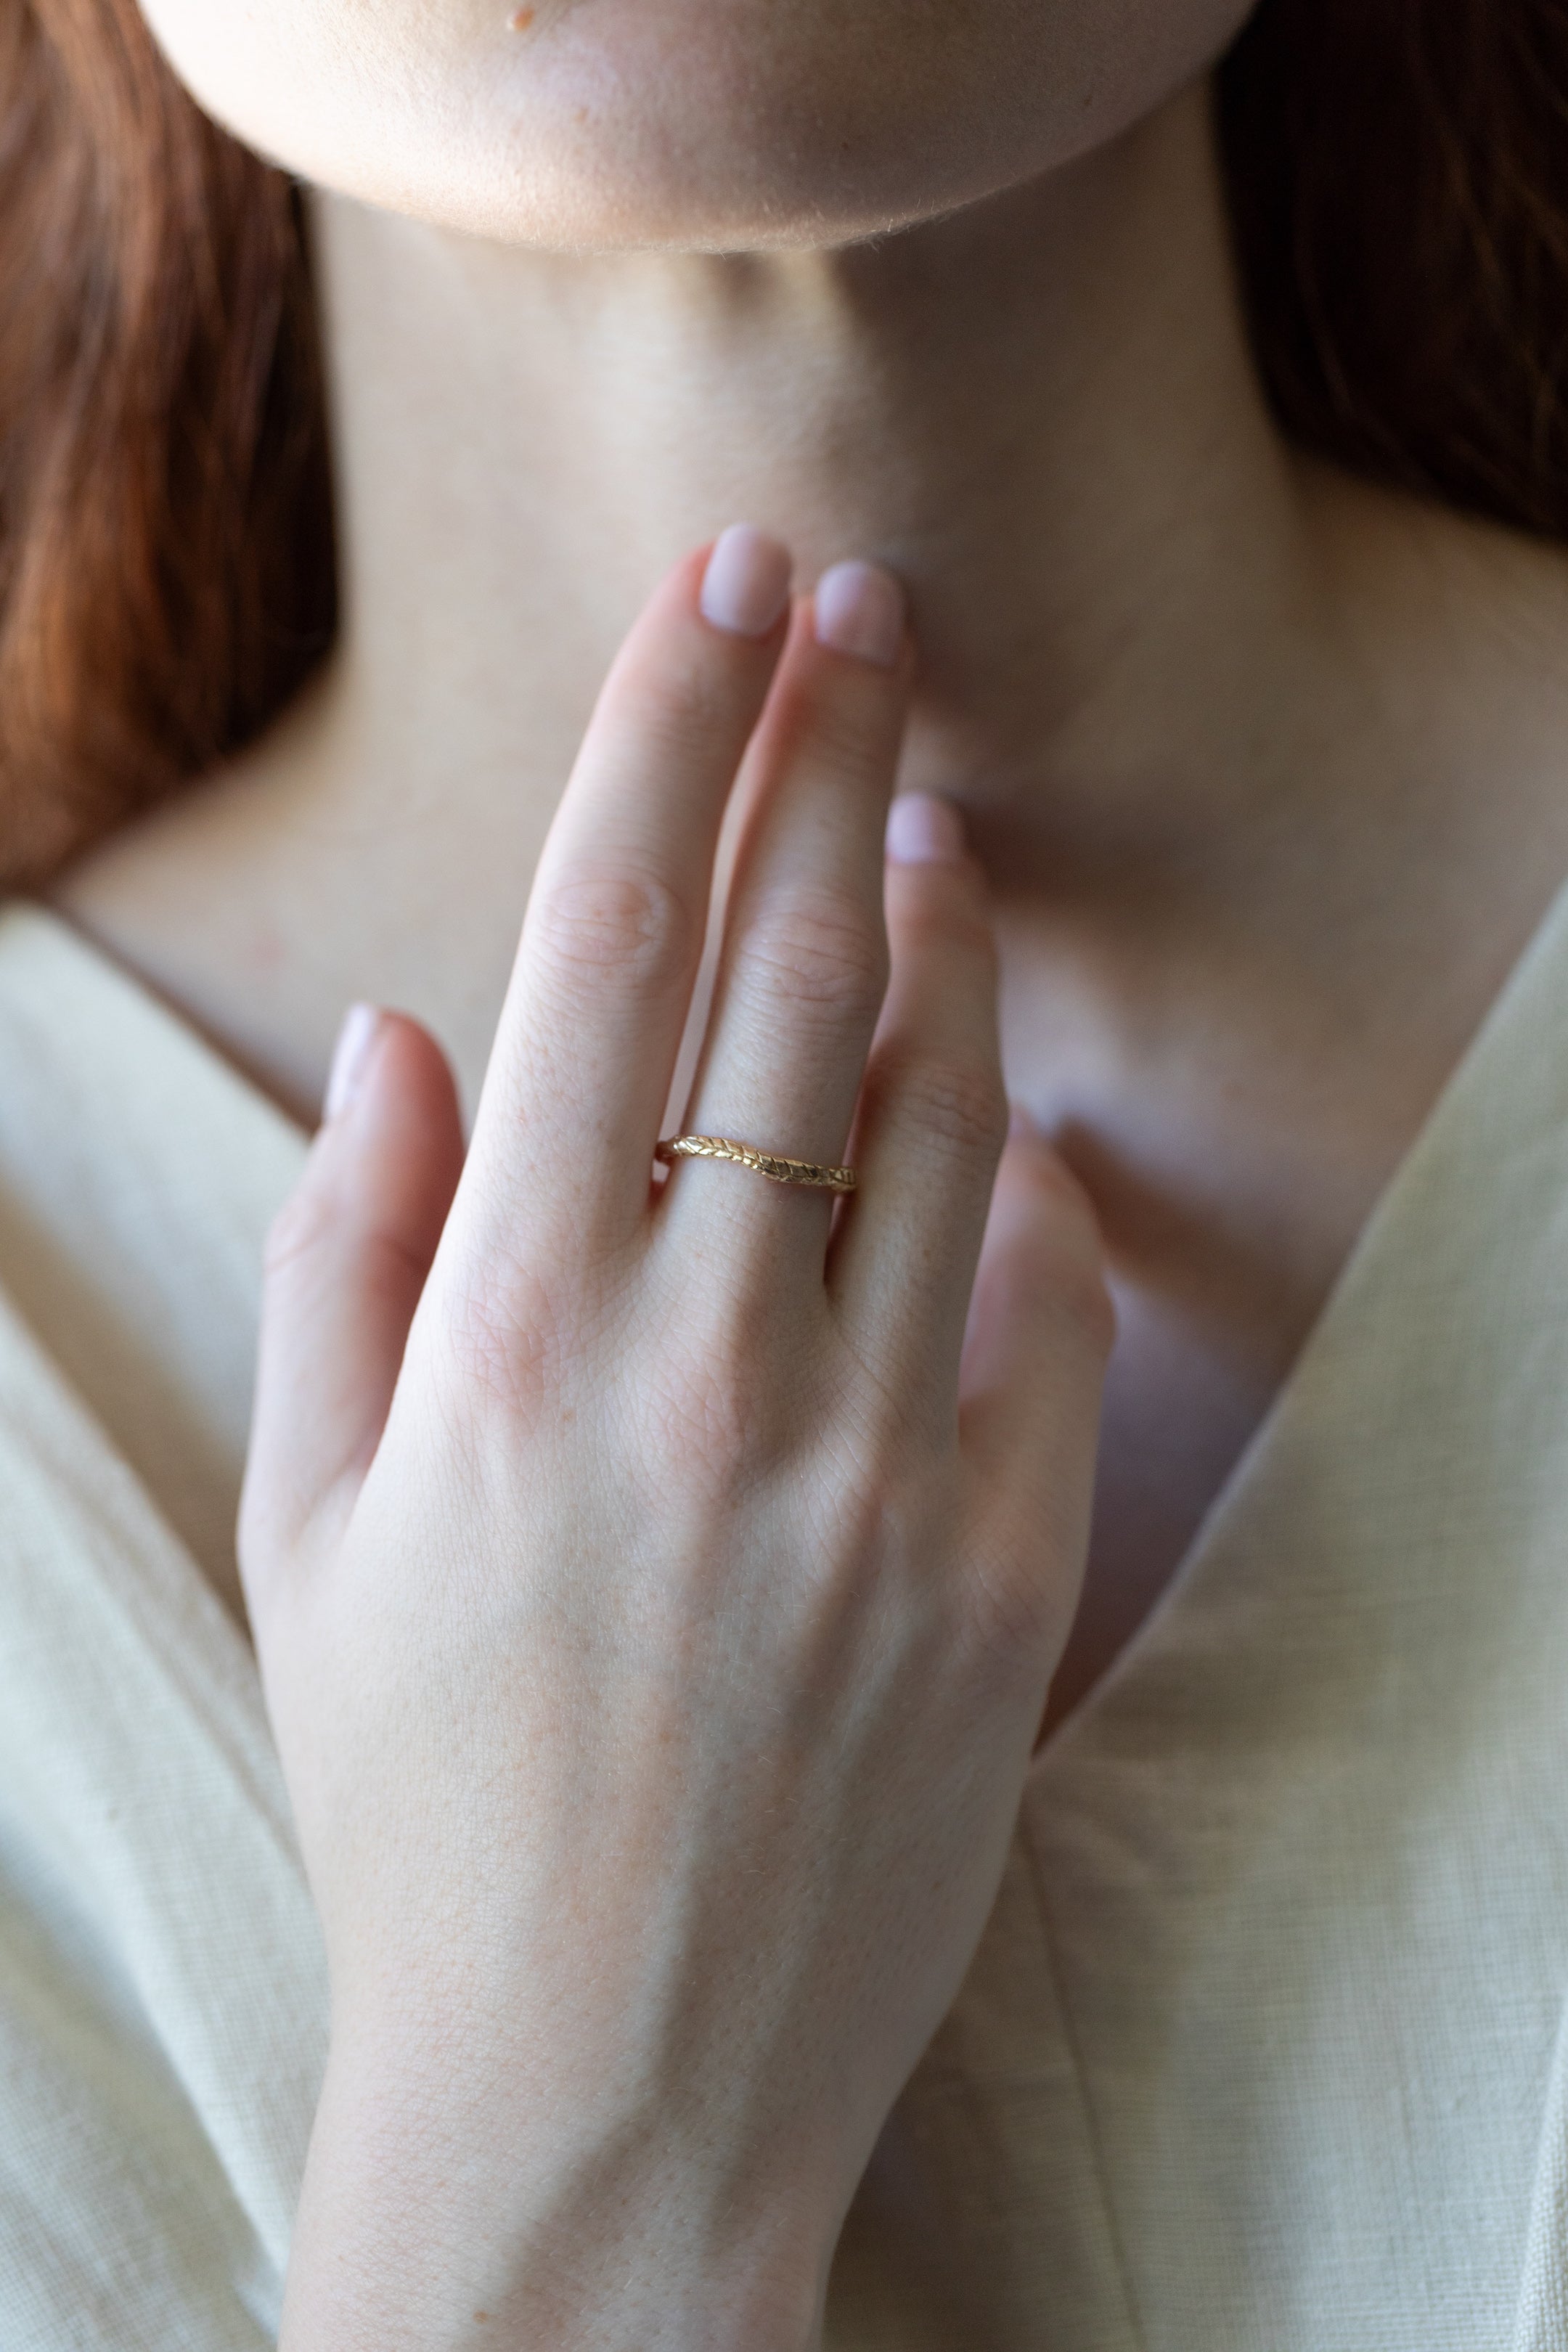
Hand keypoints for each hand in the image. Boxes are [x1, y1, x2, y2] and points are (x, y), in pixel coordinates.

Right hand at [240, 529, 1111, 2350]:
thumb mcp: (311, 1531)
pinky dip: (1027, 1177)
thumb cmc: (419, 1797)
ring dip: (939, 937)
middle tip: (870, 607)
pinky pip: (1039, 1308)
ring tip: (931, 812)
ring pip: (942, 1113)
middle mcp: (702, 1368)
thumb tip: (407, 1039)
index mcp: (509, 1339)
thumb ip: (350, 1258)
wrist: (602, 2088)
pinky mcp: (997, 1571)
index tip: (727, 588)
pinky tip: (1007, 1101)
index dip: (671, 738)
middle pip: (793, 979)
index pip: (604, 951)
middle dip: (833, 754)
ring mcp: (873, 1467)